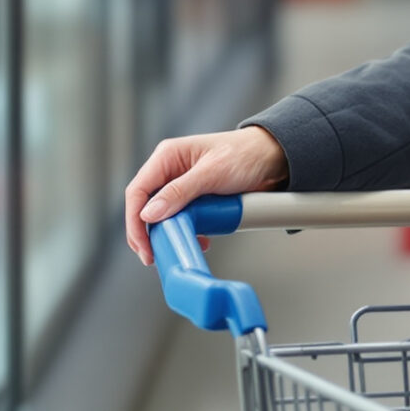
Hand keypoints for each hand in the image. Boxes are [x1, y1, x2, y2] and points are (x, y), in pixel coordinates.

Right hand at [124, 128, 289, 265]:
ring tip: (174, 251)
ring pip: (161, 215)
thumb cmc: (245, 154)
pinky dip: (186, 233)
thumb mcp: (211, 173)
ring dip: (166, 235)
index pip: (137, 191)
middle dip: (146, 233)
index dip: (135, 220)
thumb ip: (179, 193)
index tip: (143, 244)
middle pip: (144, 206)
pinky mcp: (196, 198)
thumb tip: (150, 214)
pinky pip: (181, 219)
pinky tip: (200, 241)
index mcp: (167, 157)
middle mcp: (170, 170)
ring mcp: (182, 185)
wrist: (274, 157)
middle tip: (152, 256)